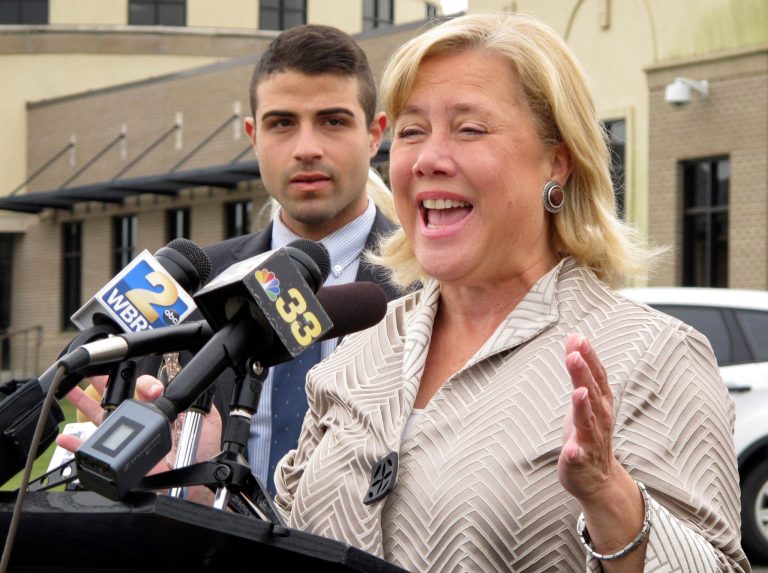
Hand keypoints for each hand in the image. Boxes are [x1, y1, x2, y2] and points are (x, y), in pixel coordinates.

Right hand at [56, 375, 222, 473]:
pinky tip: (68, 436)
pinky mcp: (117, 458)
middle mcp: (140, 422)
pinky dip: (78, 444)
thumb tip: (195, 388)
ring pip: (101, 416)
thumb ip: (201, 403)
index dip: (146, 384)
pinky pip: (93, 450)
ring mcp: (127, 439)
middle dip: (103, 383)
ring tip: (71, 389)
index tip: (153, 389)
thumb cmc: (202, 454)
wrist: (195, 485)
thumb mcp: (208, 422)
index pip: (145, 390)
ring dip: (84, 403)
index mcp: (159, 411)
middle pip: (117, 398)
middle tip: (93, 372)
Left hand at [558, 333, 621, 499]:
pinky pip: (579, 457)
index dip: (589, 357)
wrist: (598, 479)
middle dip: (584, 374)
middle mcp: (599, 419)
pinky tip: (571, 449)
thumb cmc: (588, 432)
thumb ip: (580, 371)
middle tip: (574, 355)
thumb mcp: (584, 398)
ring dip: (583, 407)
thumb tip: (575, 338)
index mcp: (600, 403)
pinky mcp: (580, 461)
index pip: (597, 376)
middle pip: (592, 393)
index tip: (578, 338)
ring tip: (577, 392)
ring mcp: (590, 441)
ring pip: (588, 422)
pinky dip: (576, 452)